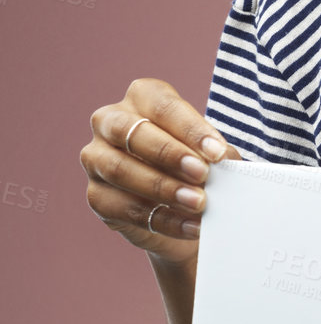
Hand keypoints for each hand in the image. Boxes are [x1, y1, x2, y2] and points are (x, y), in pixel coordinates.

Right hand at [82, 77, 240, 261]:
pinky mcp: (96, 196)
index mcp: (142, 97)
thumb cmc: (198, 168)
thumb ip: (215, 154)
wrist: (184, 211)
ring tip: (198, 203)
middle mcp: (110, 121)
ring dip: (163, 187)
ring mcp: (96, 158)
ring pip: (119, 169)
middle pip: (131, 132)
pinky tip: (191, 226)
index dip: (190, 129)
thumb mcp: (212, 156)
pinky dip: (163, 219)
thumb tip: (222, 162)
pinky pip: (124, 208)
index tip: (217, 152)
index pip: (163, 106)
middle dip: (169, 154)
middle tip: (202, 174)